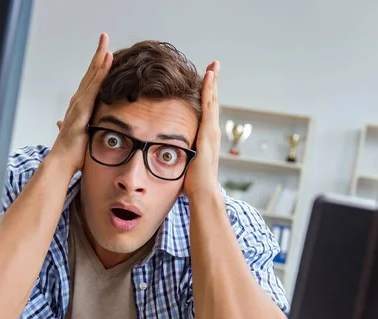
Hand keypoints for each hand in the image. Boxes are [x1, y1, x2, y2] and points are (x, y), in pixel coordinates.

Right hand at [49, 33, 112, 174]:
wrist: (61, 163)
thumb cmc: (71, 154)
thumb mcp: (80, 139)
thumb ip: (77, 130)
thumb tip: (62, 125)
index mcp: (79, 109)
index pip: (90, 84)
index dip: (97, 68)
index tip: (105, 54)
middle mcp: (77, 103)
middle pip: (90, 75)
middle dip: (97, 55)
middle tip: (104, 38)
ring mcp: (78, 105)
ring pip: (91, 77)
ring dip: (99, 59)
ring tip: (106, 43)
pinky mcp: (81, 110)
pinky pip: (93, 87)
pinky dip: (100, 73)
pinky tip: (107, 61)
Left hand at [184, 61, 220, 200]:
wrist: (203, 192)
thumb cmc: (193, 184)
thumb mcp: (185, 165)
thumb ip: (178, 158)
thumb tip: (164, 158)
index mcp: (206, 139)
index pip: (206, 113)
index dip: (206, 97)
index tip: (205, 83)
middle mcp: (212, 132)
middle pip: (212, 103)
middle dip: (212, 84)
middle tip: (213, 67)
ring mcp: (212, 131)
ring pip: (212, 101)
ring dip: (212, 83)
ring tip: (212, 67)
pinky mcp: (208, 132)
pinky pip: (208, 107)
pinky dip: (209, 91)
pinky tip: (208, 77)